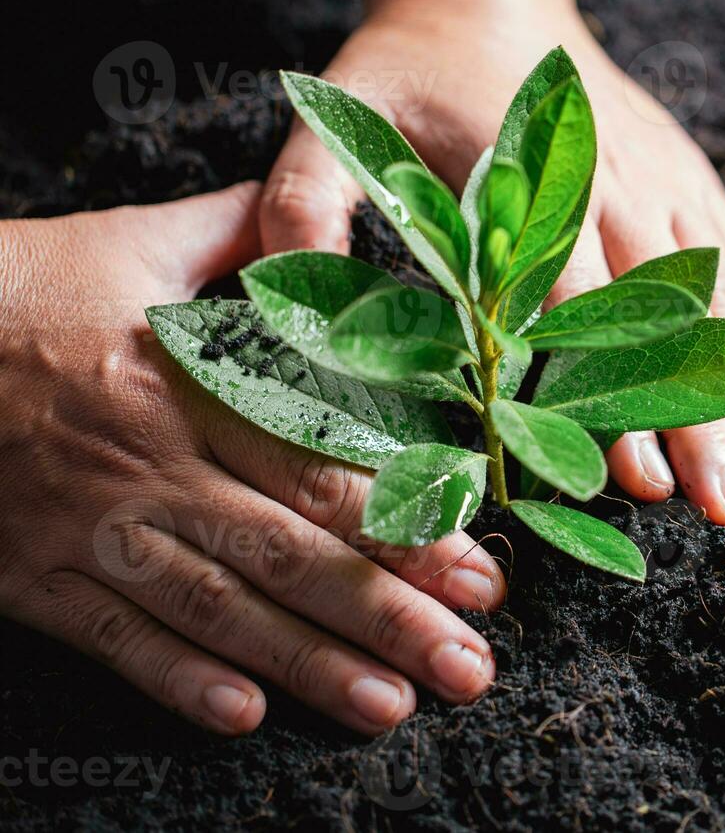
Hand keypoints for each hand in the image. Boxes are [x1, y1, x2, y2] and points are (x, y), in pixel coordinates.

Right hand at [0, 183, 504, 734]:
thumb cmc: (17, 288)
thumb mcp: (134, 243)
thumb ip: (239, 231)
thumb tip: (316, 208)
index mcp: (188, 385)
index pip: (321, 468)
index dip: (406, 525)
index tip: (478, 568)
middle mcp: (150, 466)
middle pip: (291, 553)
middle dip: (389, 615)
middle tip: (468, 666)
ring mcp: (89, 527)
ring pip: (218, 610)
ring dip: (310, 664)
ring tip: (390, 704)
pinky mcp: (31, 573)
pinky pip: (112, 637)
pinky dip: (175, 680)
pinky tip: (244, 717)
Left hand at [261, 0, 724, 530]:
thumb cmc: (406, 69)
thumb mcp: (335, 123)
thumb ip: (304, 206)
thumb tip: (278, 298)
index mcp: (531, 187)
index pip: (579, 312)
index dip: (609, 397)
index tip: (637, 481)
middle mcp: (613, 187)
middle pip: (670, 321)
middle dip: (703, 424)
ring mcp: (661, 180)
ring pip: (719, 300)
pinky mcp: (685, 175)